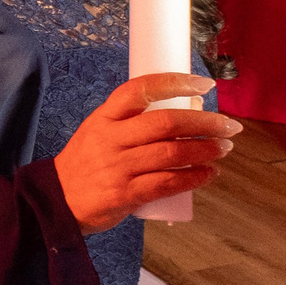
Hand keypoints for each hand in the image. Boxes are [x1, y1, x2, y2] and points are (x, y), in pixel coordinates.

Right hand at [51, 73, 242, 230]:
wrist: (57, 201)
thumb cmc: (86, 163)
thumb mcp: (99, 132)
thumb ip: (133, 122)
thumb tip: (187, 110)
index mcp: (104, 117)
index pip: (140, 89)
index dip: (176, 83)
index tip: (204, 85)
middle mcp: (110, 139)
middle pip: (164, 123)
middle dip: (204, 122)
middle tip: (228, 125)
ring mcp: (117, 167)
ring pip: (171, 153)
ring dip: (205, 149)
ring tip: (223, 148)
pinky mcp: (125, 195)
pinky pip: (166, 183)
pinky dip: (193, 177)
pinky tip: (209, 173)